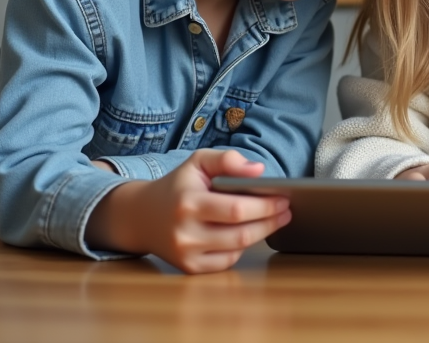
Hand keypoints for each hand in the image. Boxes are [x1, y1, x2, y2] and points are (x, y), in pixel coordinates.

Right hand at [85, 149, 290, 273]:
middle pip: (241, 232)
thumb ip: (227, 160)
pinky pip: (227, 261)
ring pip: (238, 248)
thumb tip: (259, 170)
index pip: (237, 209)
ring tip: (277, 219)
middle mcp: (185, 232)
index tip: (284, 197)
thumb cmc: (177, 186)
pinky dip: (242, 248)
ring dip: (262, 234)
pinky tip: (248, 233)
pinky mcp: (190, 268)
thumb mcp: (198, 162)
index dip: (265, 205)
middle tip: (286, 210)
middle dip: (270, 221)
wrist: (142, 217)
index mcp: (188, 202)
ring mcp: (186, 254)